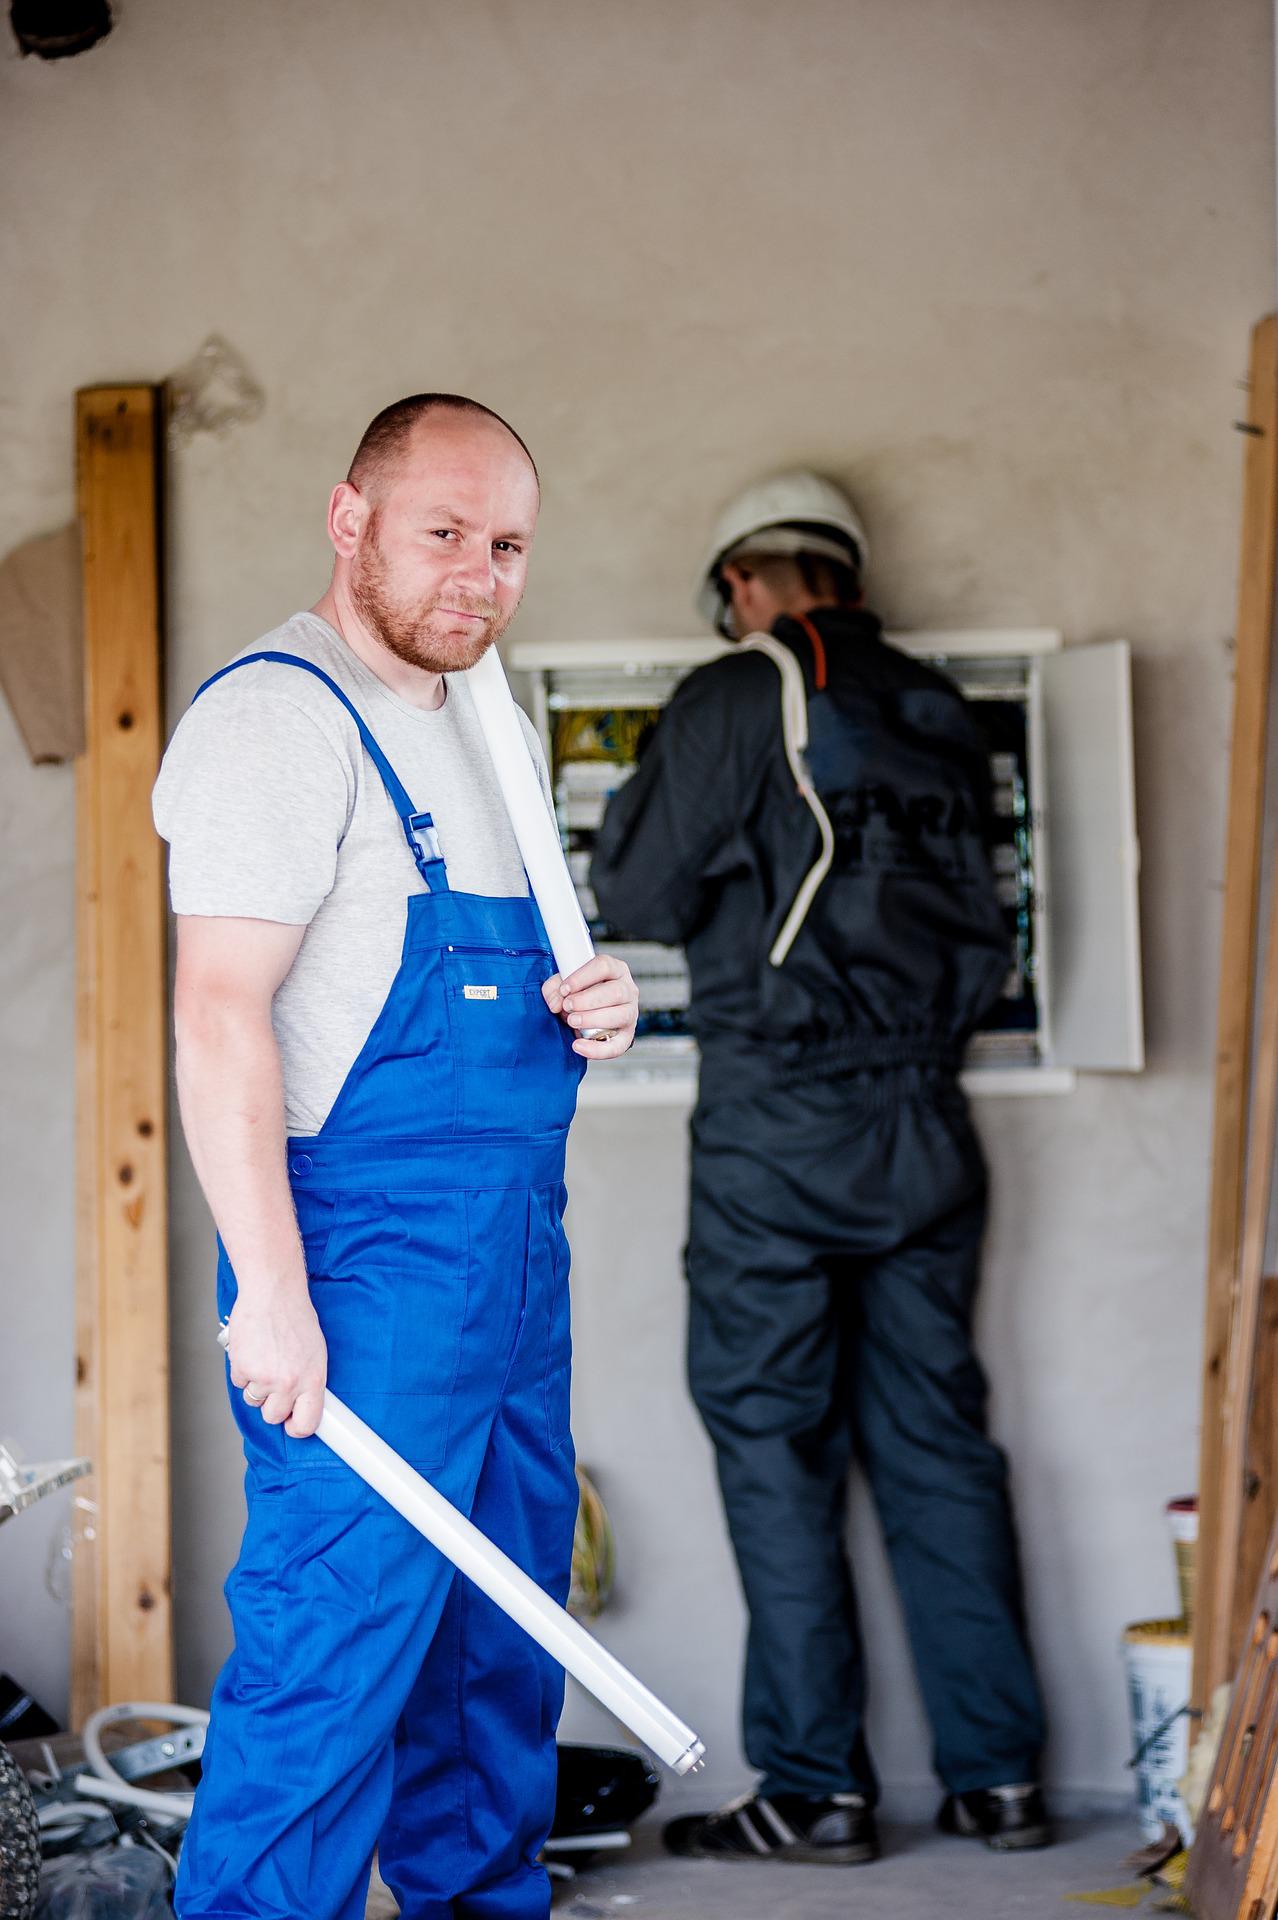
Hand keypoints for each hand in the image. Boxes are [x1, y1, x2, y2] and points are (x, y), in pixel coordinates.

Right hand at [226, 1286, 327, 1437]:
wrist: (273, 1293)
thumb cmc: (295, 1317)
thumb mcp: (315, 1351)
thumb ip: (308, 1380)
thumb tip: (302, 1403)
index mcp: (312, 1379)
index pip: (307, 1423)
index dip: (297, 1428)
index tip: (292, 1424)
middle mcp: (289, 1383)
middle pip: (273, 1417)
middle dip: (272, 1404)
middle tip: (274, 1383)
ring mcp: (264, 1378)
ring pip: (253, 1400)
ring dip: (256, 1385)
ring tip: (264, 1357)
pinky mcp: (242, 1368)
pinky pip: (239, 1383)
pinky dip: (243, 1370)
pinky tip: (252, 1350)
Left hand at [543, 953, 638, 1059]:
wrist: (585, 1016)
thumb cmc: (578, 995)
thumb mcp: (564, 985)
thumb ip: (554, 989)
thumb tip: (556, 1004)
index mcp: (615, 971)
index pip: (604, 966)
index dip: (583, 977)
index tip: (565, 988)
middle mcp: (627, 990)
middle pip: (615, 991)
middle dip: (587, 1000)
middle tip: (567, 1006)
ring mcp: (630, 1014)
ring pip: (620, 1015)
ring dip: (593, 1019)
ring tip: (572, 1021)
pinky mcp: (626, 1037)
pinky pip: (617, 1046)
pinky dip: (596, 1049)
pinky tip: (578, 1045)